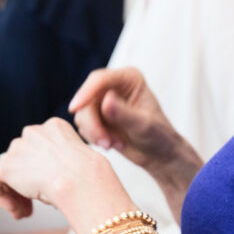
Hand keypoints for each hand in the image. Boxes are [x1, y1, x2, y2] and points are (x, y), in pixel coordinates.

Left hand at [0, 118, 115, 219]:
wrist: (81, 180)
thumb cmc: (88, 178)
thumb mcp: (78, 166)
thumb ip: (60, 165)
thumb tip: (48, 181)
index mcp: (54, 128)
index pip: (37, 147)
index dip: (39, 172)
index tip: (47, 190)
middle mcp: (33, 133)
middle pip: (20, 158)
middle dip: (25, 183)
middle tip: (34, 206)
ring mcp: (18, 147)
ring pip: (7, 171)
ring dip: (16, 193)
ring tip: (26, 212)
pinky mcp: (6, 166)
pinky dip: (1, 198)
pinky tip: (17, 212)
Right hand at [69, 67, 203, 222]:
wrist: (159, 155)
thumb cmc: (159, 137)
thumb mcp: (143, 126)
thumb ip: (124, 114)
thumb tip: (105, 101)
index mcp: (129, 79)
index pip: (99, 79)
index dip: (85, 92)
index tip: (74, 109)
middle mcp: (114, 86)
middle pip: (87, 100)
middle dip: (93, 124)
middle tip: (106, 144)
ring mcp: (104, 102)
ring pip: (82, 114)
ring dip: (94, 133)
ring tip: (114, 145)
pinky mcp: (98, 118)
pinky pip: (83, 126)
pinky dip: (94, 138)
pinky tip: (112, 144)